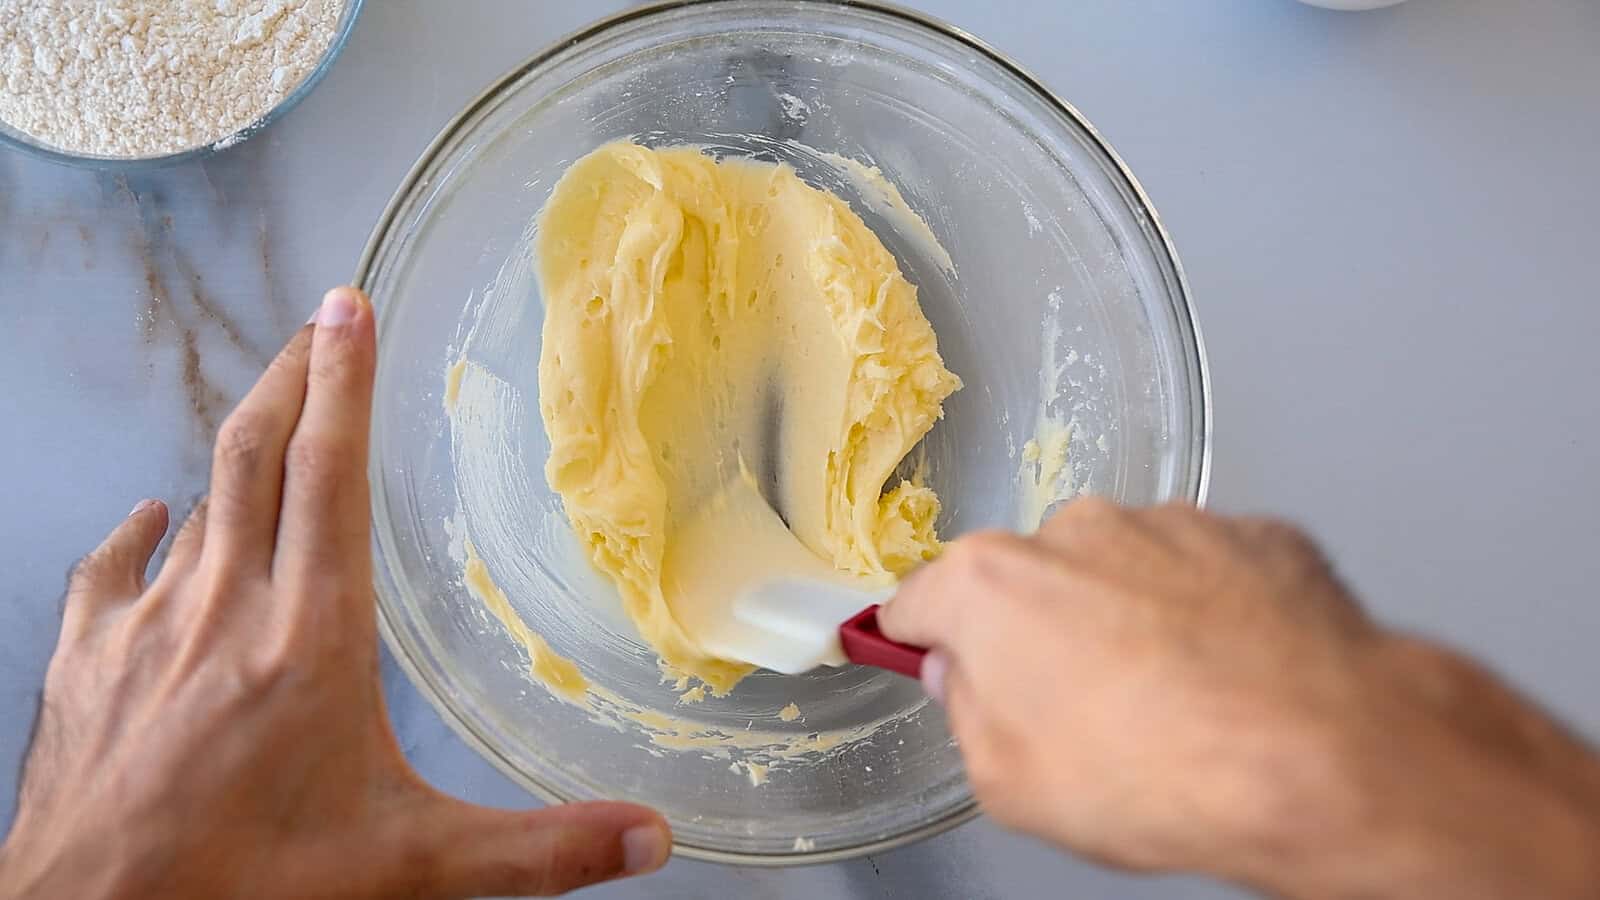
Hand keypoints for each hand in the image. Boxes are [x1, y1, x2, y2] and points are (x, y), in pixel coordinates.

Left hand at [0, 288, 669, 899]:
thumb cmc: (246, 890)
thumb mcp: (412, 868)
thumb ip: (538, 849)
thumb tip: (647, 839)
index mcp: (311, 637)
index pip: (328, 474)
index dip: (342, 381)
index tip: (348, 308)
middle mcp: (225, 609)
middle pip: (253, 455)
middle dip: (289, 379)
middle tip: (316, 325)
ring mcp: (144, 629)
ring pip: (193, 504)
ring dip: (233, 451)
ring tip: (266, 419)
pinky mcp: (83, 662)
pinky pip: (112, 568)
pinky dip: (142, 532)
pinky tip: (152, 517)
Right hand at [882, 500, 1599, 898]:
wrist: (1322, 755)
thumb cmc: (1165, 773)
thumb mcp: (1009, 785)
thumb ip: (967, 715)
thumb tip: (969, 685)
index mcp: (990, 584)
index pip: (919, 602)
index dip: (923, 642)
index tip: (929, 656)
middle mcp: (1074, 532)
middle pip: (1027, 581)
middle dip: (1040, 634)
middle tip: (1076, 712)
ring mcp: (1170, 525)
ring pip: (1122, 569)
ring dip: (1129, 618)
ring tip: (1172, 702)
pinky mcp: (1254, 535)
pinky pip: (1207, 573)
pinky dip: (1210, 613)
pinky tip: (1232, 677)